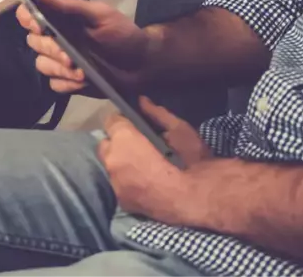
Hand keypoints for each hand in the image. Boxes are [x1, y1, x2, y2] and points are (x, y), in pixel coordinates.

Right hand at [15, 0, 150, 93]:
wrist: (143, 65)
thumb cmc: (123, 35)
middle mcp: (57, 39)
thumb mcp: (101, 15)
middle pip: (33, 42)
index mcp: (62, 20)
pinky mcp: (69, 82)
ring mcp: (61, 62)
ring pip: (41, 65)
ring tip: (82, 73)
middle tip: (70, 56)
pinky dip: (67, 84)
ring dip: (59, 69)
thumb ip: (71, 7)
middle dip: (50, 49)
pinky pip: (55, 84)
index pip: (30, 15)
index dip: (27, 19)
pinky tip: (82, 82)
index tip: (38, 25)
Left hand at [97, 99, 211, 225]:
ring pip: (111, 167)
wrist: (197, 199)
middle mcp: (112, 160)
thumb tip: (142, 101)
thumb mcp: (179, 129)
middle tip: (138, 146)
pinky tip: (143, 184)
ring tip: (142, 167)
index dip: (123, 122)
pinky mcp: (122, 201)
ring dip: (121, 164)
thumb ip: (157, 113)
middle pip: (105, 145)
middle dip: (118, 143)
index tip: (134, 126)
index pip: (112, 121)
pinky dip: (127, 182)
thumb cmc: (190, 159)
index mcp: (124, 139)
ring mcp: (115, 183)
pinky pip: (119, 185)